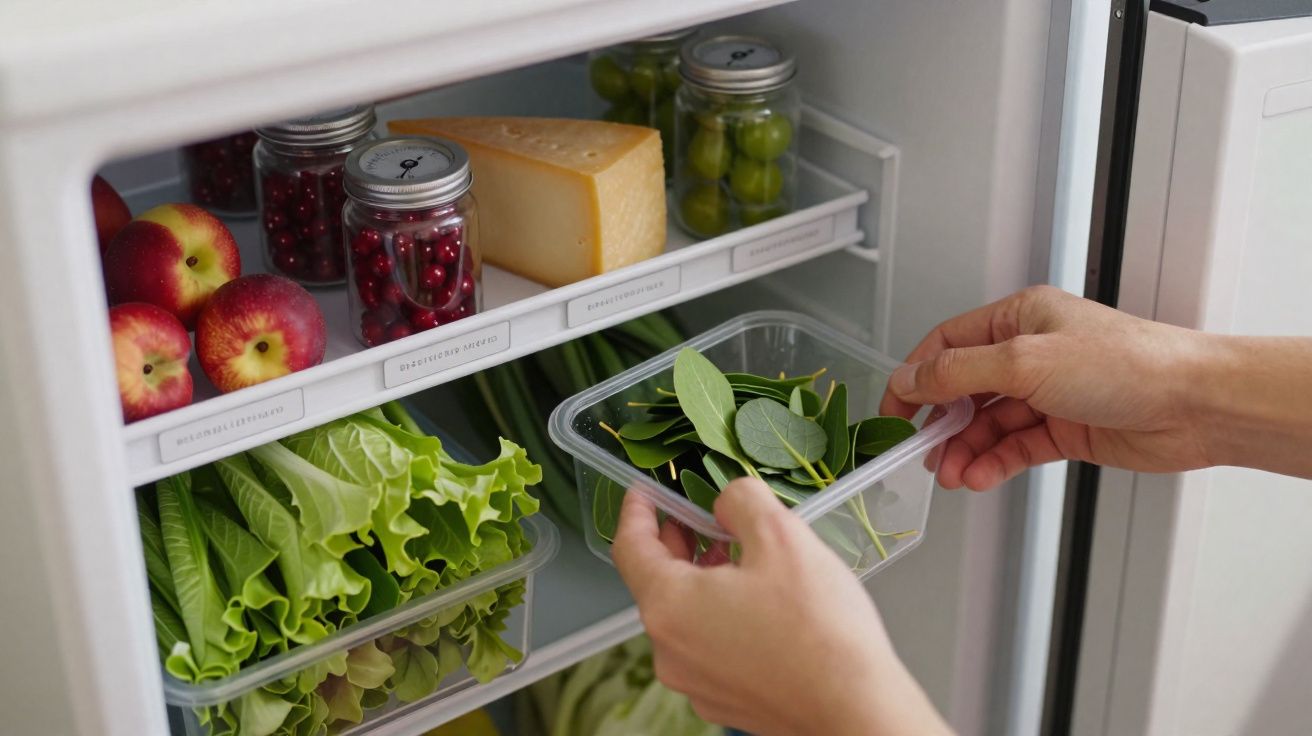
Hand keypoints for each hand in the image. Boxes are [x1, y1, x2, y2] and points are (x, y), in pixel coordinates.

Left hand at [612, 478, 950, 735]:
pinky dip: (719, 617)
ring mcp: (694, 682)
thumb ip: (741, 501)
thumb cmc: (818, 626)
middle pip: (656, 583)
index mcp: (669, 605)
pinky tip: (759, 605)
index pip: (629, 547)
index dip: (637, 512)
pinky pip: (706, 647)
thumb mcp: (781, 535)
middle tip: (704, 519)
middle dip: (677, 544)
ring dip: (702, 580)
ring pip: (684, 616)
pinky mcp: (722, 701)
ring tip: (741, 559)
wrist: (855, 707)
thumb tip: (725, 503)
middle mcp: (669, 651)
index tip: (645, 493)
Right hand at [879, 285, 1217, 489]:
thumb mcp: (1025, 361)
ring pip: (987, 425)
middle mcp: (1030, 353)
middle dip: (940, 424)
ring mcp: (1047, 393)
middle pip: (963, 389)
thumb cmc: (1127, 363)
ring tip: (953, 475)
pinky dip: (993, 463)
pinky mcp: (1064, 430)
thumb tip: (911, 379)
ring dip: (965, 451)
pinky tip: (979, 476)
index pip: (947, 344)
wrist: (1194, 405)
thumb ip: (959, 373)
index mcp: (1019, 319)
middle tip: (921, 452)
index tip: (893, 409)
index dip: (915, 377)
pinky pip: (1014, 448)